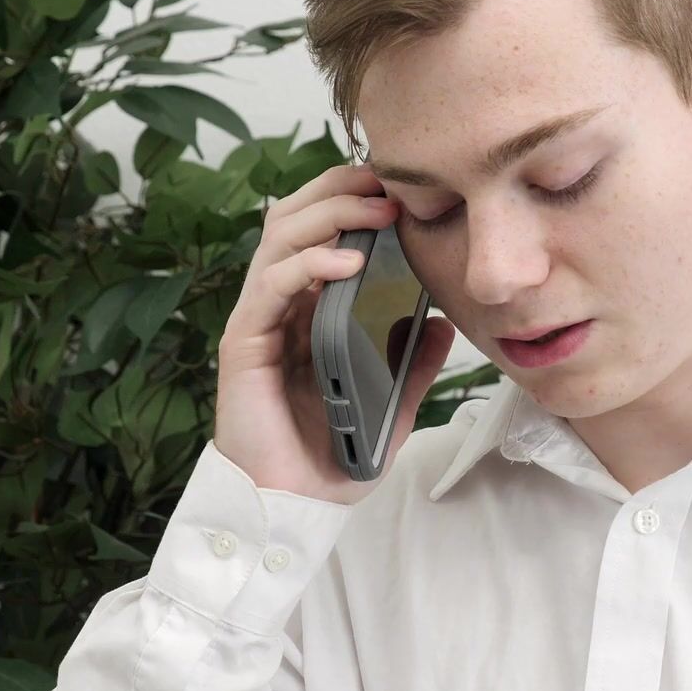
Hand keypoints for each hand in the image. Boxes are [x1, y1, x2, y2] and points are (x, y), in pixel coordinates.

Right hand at [212, 163, 454, 504]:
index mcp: (309, 309)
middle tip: (390, 185)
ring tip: (376, 212)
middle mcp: (280, 305)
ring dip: (330, 215)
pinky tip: (347, 263)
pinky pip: (271, 286)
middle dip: (340, 190)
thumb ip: (414, 363)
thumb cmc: (332, 455)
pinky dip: (308, 265)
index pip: (322, 231)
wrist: (294, 505)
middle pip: (296, 218)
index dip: (353, 199)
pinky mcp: (244, 343)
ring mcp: (260, 320)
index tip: (401, 187)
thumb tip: (447, 325)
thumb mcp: (391, 404)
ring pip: (280, 238)